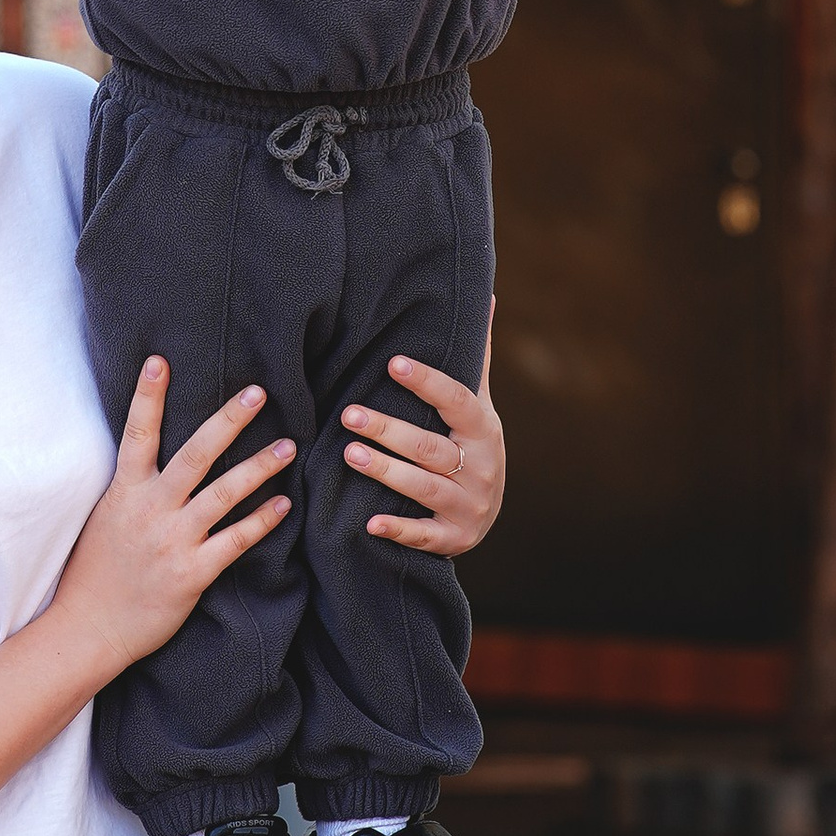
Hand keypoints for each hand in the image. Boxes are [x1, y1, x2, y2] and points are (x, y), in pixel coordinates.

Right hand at [54, 359, 291, 669]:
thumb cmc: (96, 572)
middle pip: (195, 454)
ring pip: (224, 494)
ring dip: (259, 467)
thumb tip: (152, 456)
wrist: (88, 628)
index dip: (147, 395)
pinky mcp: (191, 573)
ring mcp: (172, 540)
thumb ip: (132, 487)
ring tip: (288, 446)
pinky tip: (284, 505)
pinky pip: (235, 541)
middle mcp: (150, 509)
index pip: (136, 433)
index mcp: (125, 491)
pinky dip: (262, 521)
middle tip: (258, 392)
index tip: (160, 359)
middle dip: (228, 420)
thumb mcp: (106, 517)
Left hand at [342, 319, 502, 552]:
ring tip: (349, 453)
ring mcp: (469, 506)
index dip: (427, 382)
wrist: (482, 515)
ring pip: (424, 488)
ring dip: (387, 471)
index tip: (393, 362)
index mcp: (484, 429)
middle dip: (389, 430)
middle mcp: (482, 468)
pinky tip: (369, 523)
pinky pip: (424, 535)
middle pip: (431, 447)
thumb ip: (475, 359)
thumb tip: (487, 297)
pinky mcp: (454, 539)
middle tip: (348, 414)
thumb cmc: (470, 446)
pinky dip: (398, 530)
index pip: (457, 400)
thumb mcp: (477, 406)